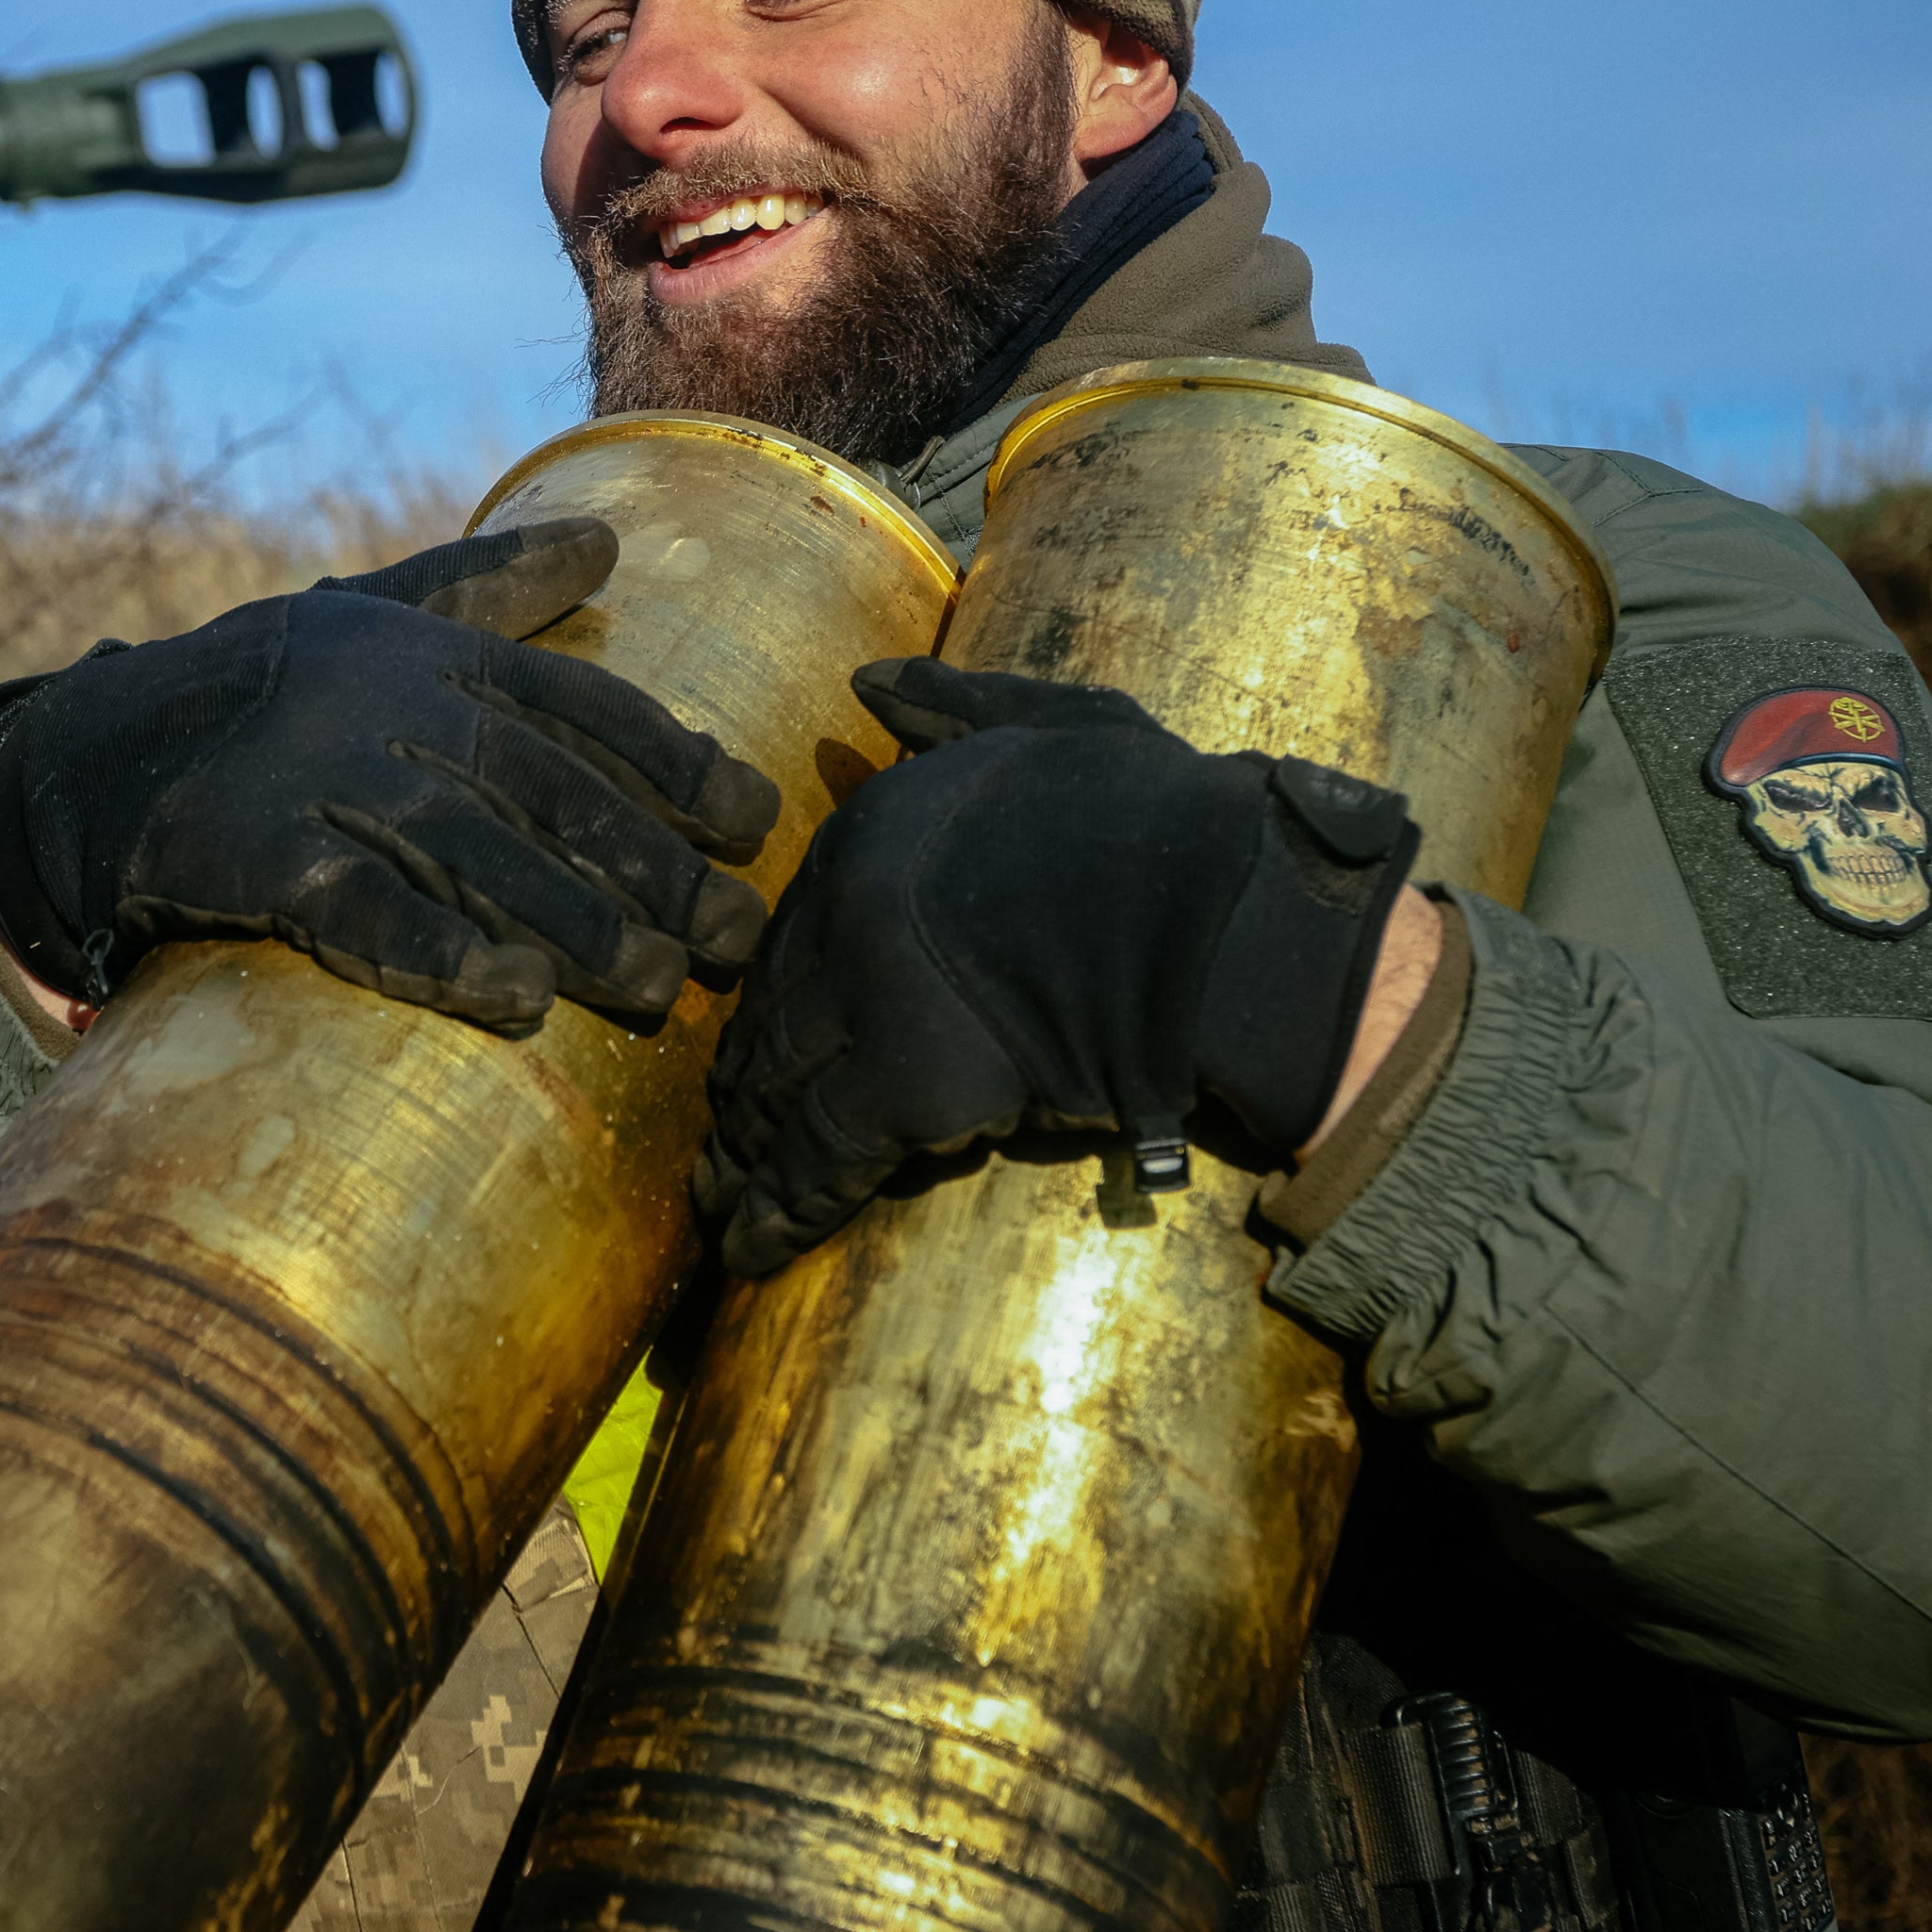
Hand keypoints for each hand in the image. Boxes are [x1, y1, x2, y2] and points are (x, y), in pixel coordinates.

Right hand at [0, 519, 781, 1036]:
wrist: (104, 752)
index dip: (677, 765)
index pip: (585, 708)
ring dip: (578, 926)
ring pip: (479, 857)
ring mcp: (331, 784)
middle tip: (738, 941)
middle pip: (553, 795)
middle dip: (656, 870)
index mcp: (439, 657)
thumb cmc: (269, 688)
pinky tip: (515, 1000)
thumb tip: (607, 538)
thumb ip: (495, 587)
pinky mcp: (265, 860)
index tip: (753, 822)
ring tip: (655, 986)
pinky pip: (364, 912)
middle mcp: (399, 712)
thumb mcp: (380, 616)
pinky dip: (442, 955)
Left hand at [694, 658, 1419, 1275]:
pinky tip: (746, 1249)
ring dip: (741, 1154)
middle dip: (743, 1082)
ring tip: (717, 1202)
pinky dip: (774, 1210)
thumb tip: (872, 682)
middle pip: (773, 1013)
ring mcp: (865, 1000)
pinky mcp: (900, 1090)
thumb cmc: (1159, 815)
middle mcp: (844, 910)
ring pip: (776, 1091)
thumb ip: (957, 704)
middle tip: (719, 1134)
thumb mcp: (1057, 722)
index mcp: (875, 828)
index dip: (782, 992)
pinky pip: (813, 1160)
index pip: (797, 928)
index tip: (764, 1034)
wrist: (1214, 913)